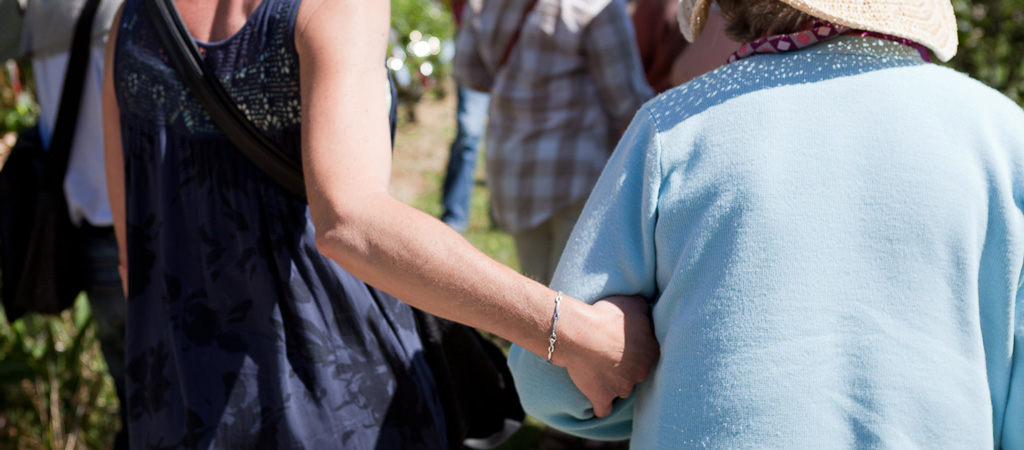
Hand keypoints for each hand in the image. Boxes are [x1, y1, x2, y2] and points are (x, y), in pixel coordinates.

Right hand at [559, 295, 658, 417]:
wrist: (580, 334)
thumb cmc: (605, 316)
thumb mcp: (632, 303)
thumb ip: (645, 309)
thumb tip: (649, 311)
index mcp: (651, 350)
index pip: (651, 353)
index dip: (638, 349)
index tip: (625, 343)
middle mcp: (641, 372)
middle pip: (638, 373)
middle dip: (627, 367)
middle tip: (611, 354)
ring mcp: (623, 387)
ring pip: (624, 390)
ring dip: (615, 384)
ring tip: (601, 371)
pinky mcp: (603, 397)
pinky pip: (603, 410)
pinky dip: (600, 405)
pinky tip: (597, 399)